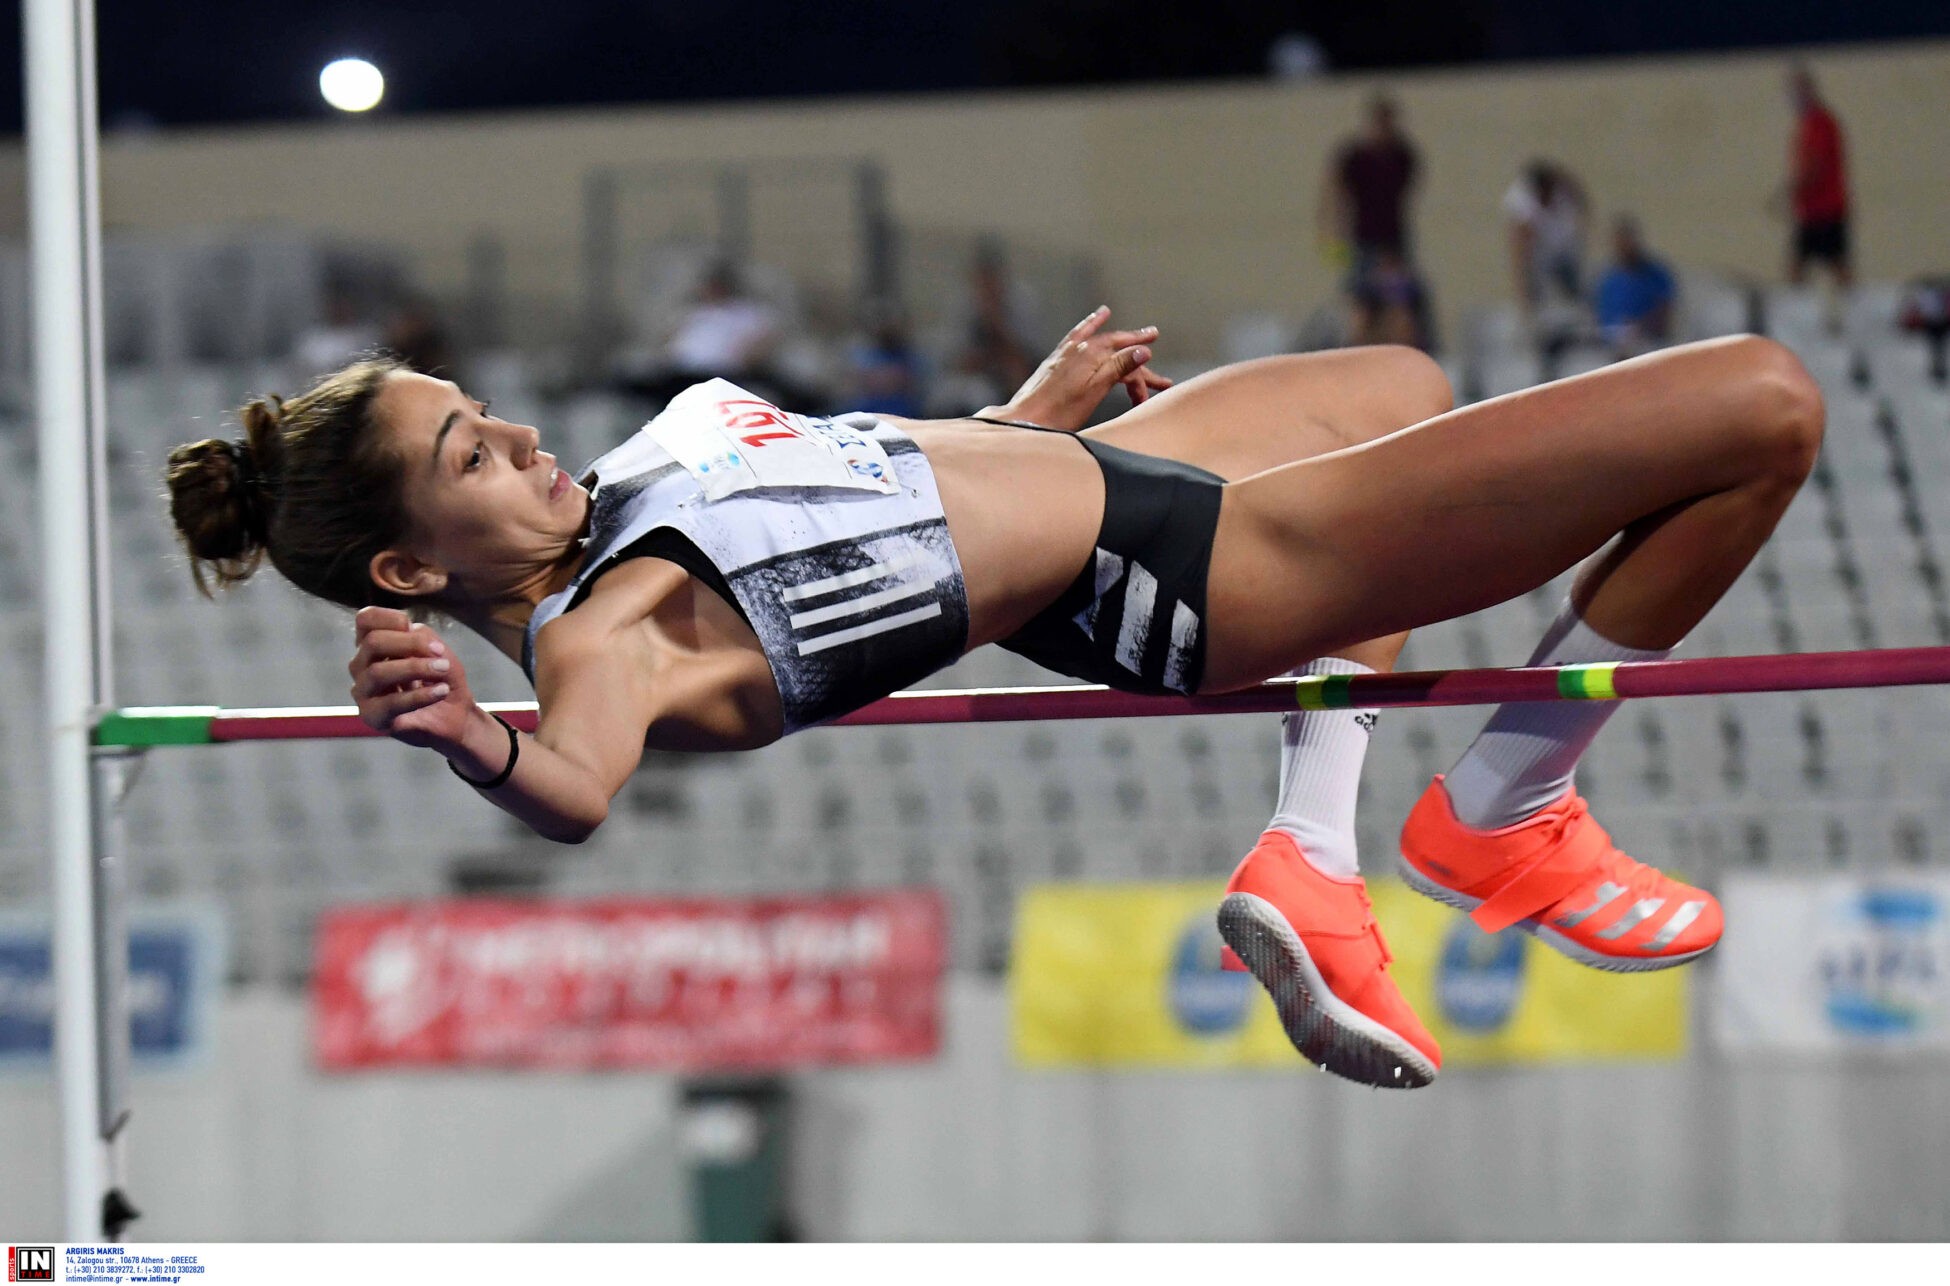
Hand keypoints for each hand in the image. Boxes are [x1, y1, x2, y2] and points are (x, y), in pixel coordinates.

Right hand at [349, 606, 476, 752]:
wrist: (454, 715)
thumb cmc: (441, 678)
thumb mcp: (436, 650)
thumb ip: (420, 636)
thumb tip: (408, 631)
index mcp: (373, 645)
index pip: (365, 619)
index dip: (391, 618)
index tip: (415, 628)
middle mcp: (361, 666)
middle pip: (372, 642)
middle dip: (411, 644)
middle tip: (441, 654)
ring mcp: (363, 692)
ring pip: (378, 672)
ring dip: (416, 668)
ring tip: (443, 670)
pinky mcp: (372, 716)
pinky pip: (391, 703)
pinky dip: (419, 695)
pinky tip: (441, 691)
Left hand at [988, 306, 1173, 430]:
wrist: (1024, 419)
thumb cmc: (1059, 411)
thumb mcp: (1094, 390)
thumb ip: (1118, 367)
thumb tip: (1143, 350)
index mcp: (1092, 354)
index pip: (1126, 354)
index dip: (1143, 365)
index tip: (1160, 374)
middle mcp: (1080, 348)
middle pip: (1117, 351)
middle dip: (1139, 363)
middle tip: (1161, 378)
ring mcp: (1067, 352)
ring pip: (1102, 344)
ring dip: (1123, 343)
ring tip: (1141, 336)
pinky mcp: (1056, 358)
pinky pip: (1080, 333)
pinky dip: (1092, 324)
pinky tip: (1099, 315)